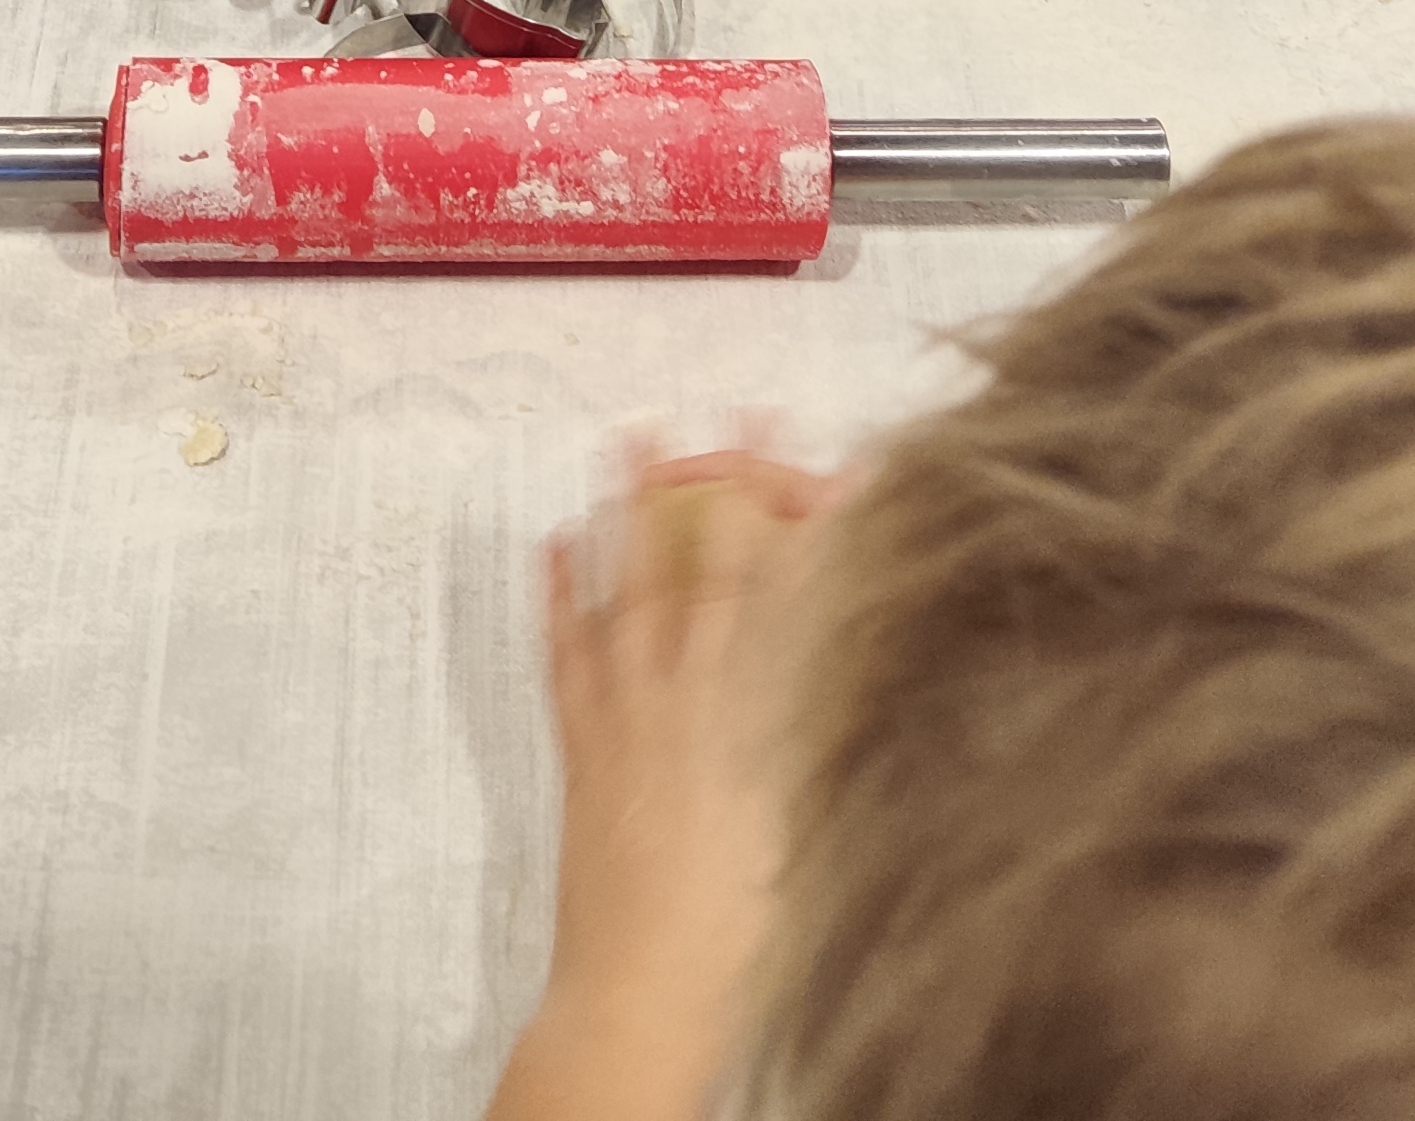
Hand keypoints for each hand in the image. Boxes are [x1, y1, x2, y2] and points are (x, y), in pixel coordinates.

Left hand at [487, 444, 838, 1120]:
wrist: (640, 998)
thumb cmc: (734, 937)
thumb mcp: (811, 822)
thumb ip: (831, 732)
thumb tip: (858, 660)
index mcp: (748, 716)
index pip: (785, 585)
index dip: (807, 518)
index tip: (834, 476)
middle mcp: (683, 698)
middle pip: (704, 560)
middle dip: (724, 480)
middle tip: (733, 417)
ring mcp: (624, 715)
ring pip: (627, 582)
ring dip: (631, 504)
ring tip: (633, 435)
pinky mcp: (582, 747)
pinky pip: (566, 649)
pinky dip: (560, 592)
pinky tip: (556, 545)